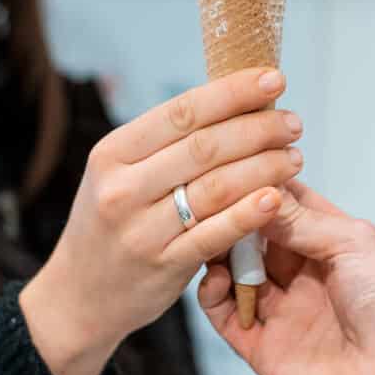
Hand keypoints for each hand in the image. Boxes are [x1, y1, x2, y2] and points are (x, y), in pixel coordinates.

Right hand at [20, 68, 304, 374]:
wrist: (79, 295)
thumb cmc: (113, 222)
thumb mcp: (120, 175)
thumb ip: (166, 146)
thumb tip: (234, 102)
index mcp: (112, 152)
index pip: (182, 111)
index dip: (232, 93)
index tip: (272, 79)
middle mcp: (122, 187)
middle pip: (203, 147)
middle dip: (258, 129)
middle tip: (293, 124)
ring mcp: (140, 229)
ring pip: (214, 188)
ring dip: (263, 168)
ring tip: (294, 158)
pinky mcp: (161, 266)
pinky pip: (214, 234)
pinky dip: (249, 214)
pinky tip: (277, 198)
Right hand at [199, 180, 374, 374]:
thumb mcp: (351, 242)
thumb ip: (298, 219)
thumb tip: (258, 189)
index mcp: (328, 243)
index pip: (283, 206)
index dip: (259, 187)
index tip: (231, 168)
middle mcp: (301, 273)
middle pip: (252, 236)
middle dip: (232, 218)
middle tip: (211, 203)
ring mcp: (281, 310)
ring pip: (233, 272)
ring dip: (217, 252)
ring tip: (209, 235)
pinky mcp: (263, 347)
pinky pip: (225, 315)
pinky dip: (210, 294)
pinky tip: (215, 277)